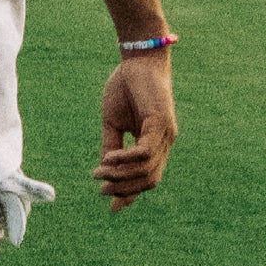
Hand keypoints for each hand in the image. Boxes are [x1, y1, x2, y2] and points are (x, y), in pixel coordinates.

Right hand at [94, 53, 176, 211]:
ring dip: (121, 176)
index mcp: (155, 143)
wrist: (137, 59)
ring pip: (147, 169)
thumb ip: (112, 147)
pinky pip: (144, 152)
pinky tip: (108, 158)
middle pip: (149, 179)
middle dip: (124, 189)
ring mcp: (165, 134)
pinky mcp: (161, 123)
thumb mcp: (113, 124)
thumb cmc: (126, 87)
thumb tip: (104, 172)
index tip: (112, 207)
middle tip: (101, 189)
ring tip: (100, 172)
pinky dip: (126, 159)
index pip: (148, 177)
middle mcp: (165, 142)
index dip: (131, 194)